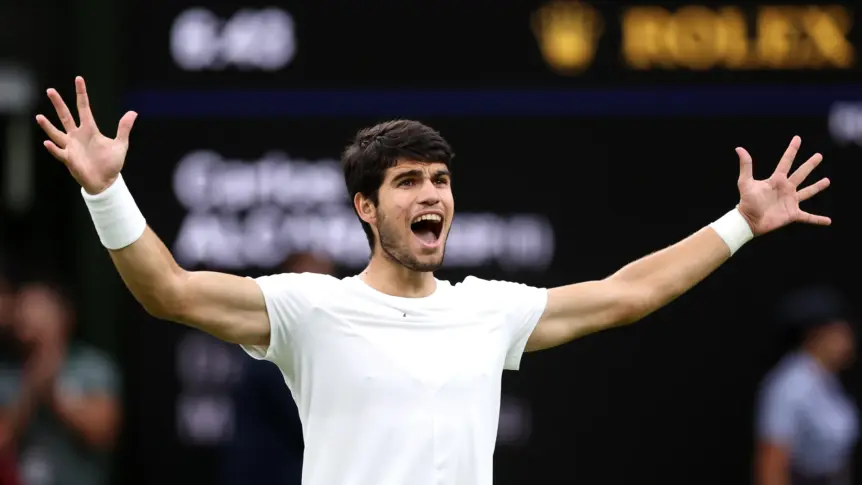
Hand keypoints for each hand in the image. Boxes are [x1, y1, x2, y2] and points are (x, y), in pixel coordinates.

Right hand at [35, 76, 137, 194]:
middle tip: (50, 90)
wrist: (106, 181)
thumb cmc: (111, 163)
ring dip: (48, 126)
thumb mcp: (121, 144)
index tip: (78, 79)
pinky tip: (47, 142)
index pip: (84, 108)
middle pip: (66, 116)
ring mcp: (71, 147)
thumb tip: (133, 112)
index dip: (81, 94)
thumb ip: (124, 128)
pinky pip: (59, 152)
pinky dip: (53, 148)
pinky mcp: (69, 159)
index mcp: (90, 130)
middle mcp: (77, 136)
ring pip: (56, 133)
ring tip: (39, 117)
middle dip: (58, 104)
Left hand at [736, 136, 830, 235]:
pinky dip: (817, 219)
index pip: (786, 161)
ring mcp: (790, 201)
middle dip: (810, 164)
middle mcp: (786, 188)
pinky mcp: (793, 214)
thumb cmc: (746, 202)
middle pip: (801, 173)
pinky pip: (808, 217)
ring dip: (817, 187)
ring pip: (807, 192)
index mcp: (776, 180)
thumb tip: (739, 148)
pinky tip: (828, 221)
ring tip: (827, 181)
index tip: (797, 138)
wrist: (748, 221)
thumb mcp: (745, 182)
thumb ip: (746, 166)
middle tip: (819, 156)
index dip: (792, 150)